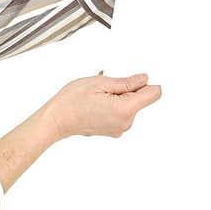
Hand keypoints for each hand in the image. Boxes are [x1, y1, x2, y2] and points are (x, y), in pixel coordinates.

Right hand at [44, 72, 161, 140]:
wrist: (56, 120)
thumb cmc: (71, 101)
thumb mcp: (100, 83)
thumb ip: (126, 82)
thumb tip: (144, 79)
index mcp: (125, 110)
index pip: (154, 93)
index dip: (146, 82)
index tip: (135, 78)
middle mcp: (126, 123)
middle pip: (140, 99)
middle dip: (127, 89)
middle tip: (106, 86)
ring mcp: (119, 128)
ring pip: (129, 105)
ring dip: (118, 96)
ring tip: (98, 95)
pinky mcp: (113, 131)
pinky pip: (120, 113)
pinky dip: (112, 105)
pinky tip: (97, 102)